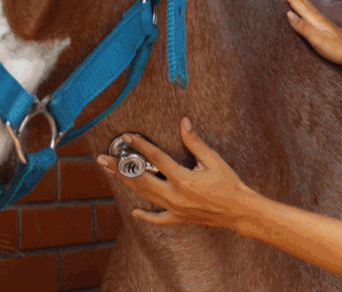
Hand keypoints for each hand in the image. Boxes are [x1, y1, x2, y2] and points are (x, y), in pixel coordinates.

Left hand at [97, 118, 258, 229]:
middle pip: (141, 179)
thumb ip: (194, 142)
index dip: (140, 145)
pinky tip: (135, 210)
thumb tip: (183, 122)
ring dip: (127, 184)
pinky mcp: (179, 218)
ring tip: (111, 173)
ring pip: (144, 195)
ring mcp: (174, 208)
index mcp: (182, 178)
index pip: (155, 158)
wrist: (239, 210)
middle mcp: (174, 195)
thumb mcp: (213, 159)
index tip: (127, 136)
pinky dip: (145, 215)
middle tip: (102, 159)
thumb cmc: (228, 183)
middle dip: (120, 168)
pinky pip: (158, 219)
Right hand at [273, 0, 341, 66]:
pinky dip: (301, 2)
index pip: (295, 0)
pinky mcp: (323, 26)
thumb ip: (303, 28)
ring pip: (304, 2)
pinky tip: (301, 6)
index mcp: (314, 19)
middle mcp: (317, 17)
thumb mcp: (319, 41)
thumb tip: (288, 13)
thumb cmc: (339, 50)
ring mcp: (321, 21)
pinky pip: (308, 9)